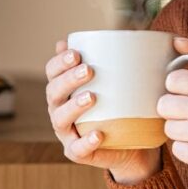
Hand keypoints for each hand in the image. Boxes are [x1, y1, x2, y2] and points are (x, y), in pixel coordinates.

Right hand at [44, 38, 160, 181]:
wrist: (134, 144)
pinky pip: (77, 149)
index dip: (59, 62)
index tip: (76, 52)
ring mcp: (68, 133)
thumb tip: (115, 34)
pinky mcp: (79, 153)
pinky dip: (86, 142)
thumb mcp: (120, 82)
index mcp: (65, 90)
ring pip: (60, 120)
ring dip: (73, 107)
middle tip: (88, 70)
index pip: (52, 72)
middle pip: (53, 93)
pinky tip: (98, 134)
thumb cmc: (123, 106)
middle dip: (67, 80)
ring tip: (91, 97)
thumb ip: (113, 61)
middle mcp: (60, 110)